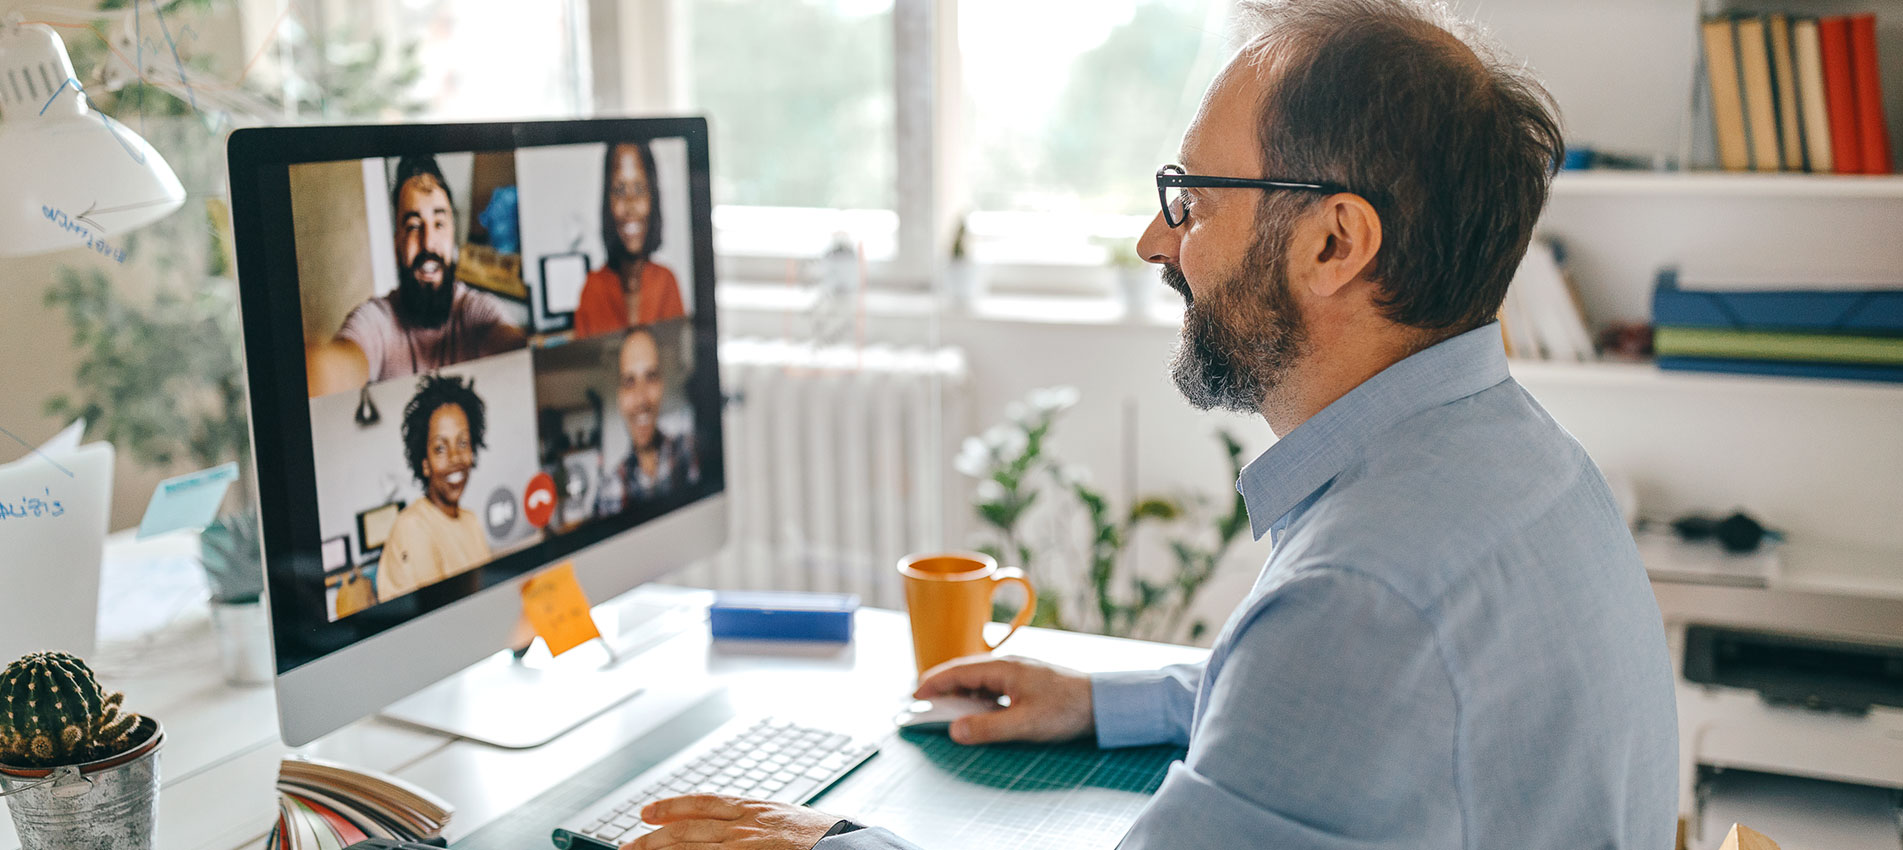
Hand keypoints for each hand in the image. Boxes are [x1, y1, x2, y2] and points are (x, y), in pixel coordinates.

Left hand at [628, 795, 839, 848]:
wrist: (848, 848)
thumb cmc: (827, 837)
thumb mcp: (788, 817)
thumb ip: (759, 820)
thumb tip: (736, 825)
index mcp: (754, 809)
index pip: (702, 804)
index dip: (671, 806)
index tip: (648, 811)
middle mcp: (744, 825)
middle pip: (687, 828)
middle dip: (653, 836)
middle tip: (628, 844)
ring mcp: (744, 846)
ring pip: (690, 847)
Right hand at [913, 655, 1093, 745]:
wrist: (1103, 703)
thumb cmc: (1067, 710)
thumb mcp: (1024, 724)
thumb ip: (988, 728)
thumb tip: (954, 730)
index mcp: (1004, 669)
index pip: (958, 671)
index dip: (934, 683)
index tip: (915, 695)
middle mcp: (1008, 665)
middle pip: (966, 671)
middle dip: (943, 686)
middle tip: (924, 703)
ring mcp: (1019, 672)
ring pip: (980, 678)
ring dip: (961, 692)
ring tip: (948, 709)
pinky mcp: (1028, 682)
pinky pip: (994, 685)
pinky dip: (978, 696)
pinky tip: (979, 709)